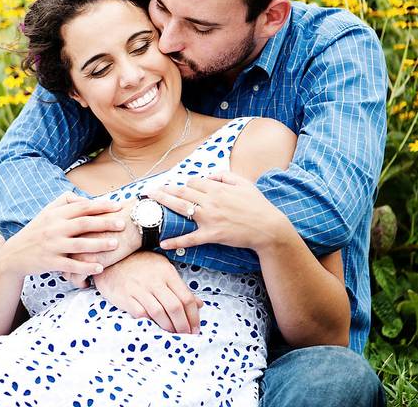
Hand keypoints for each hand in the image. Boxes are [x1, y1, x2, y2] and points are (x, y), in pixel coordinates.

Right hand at [2, 192, 126, 277]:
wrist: (14, 255)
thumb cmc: (36, 232)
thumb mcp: (46, 213)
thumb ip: (65, 202)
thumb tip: (86, 198)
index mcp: (55, 215)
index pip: (82, 207)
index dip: (101, 206)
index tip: (118, 206)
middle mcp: (54, 228)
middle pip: (83, 224)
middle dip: (105, 223)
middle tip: (122, 224)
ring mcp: (52, 246)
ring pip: (79, 245)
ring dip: (99, 244)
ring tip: (115, 244)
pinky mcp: (50, 262)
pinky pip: (71, 265)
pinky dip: (86, 267)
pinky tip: (100, 268)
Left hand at [63, 198, 141, 285]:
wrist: (133, 221)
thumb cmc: (120, 218)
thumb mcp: (97, 216)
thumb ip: (87, 223)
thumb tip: (85, 229)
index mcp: (72, 223)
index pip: (59, 241)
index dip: (62, 250)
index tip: (66, 256)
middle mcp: (70, 235)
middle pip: (60, 255)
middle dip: (63, 264)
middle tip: (67, 271)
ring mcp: (77, 248)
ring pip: (66, 269)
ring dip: (70, 276)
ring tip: (78, 279)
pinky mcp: (86, 260)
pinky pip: (77, 277)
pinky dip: (81, 282)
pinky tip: (87, 283)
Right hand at [92, 251, 202, 333]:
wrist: (112, 259)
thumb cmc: (140, 265)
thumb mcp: (163, 269)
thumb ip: (180, 287)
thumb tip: (199, 304)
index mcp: (166, 272)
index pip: (186, 297)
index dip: (194, 316)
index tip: (196, 328)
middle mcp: (154, 280)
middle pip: (174, 307)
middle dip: (183, 325)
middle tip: (187, 335)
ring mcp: (139, 288)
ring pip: (159, 313)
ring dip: (169, 327)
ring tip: (173, 334)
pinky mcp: (125, 296)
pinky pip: (141, 314)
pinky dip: (150, 322)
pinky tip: (155, 327)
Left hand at [149, 172, 291, 251]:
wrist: (268, 228)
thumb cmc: (257, 205)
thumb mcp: (244, 183)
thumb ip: (225, 176)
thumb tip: (209, 175)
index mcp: (217, 188)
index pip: (193, 182)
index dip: (184, 184)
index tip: (179, 188)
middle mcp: (210, 201)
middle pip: (181, 192)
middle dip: (164, 190)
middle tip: (150, 191)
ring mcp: (209, 218)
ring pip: (181, 208)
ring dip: (163, 204)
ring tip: (149, 204)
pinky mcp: (211, 235)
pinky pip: (190, 238)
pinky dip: (175, 241)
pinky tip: (162, 242)